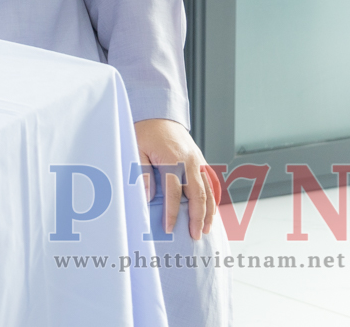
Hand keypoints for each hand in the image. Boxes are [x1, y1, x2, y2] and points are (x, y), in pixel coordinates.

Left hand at [134, 118, 218, 239]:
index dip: (172, 213)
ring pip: (208, 190)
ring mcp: (198, 160)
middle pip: (198, 195)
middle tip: (195, 236)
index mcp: (173, 159)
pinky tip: (212, 210)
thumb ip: (142, 173)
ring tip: (205, 228)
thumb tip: (149, 197)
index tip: (169, 228)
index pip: (174, 193)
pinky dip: (213, 198)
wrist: (158, 113)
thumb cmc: (145, 130)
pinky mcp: (200, 159)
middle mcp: (189, 161)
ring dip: (209, 211)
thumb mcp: (136, 149)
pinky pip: (211, 182)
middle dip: (197, 218)